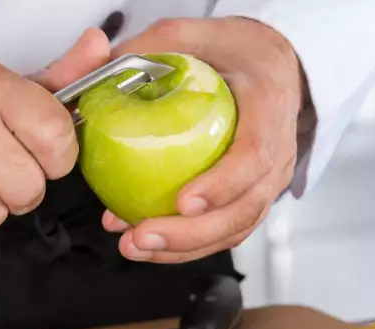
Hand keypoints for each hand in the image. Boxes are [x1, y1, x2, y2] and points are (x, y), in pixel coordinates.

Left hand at [103, 17, 303, 262]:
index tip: (183, 202)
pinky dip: (184, 242)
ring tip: (135, 245)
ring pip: (232, 228)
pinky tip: (147, 240)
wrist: (268, 66)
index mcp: (268, 107)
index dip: (221, 184)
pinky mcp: (247, 194)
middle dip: (191, 234)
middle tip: (141, 236)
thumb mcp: (196, 35)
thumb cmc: (238, 52)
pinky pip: (221, 229)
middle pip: (243, 208)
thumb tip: (98, 66)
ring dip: (182, 247)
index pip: (254, 156)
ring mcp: (264, 179)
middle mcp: (276, 152)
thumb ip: (152, 48)